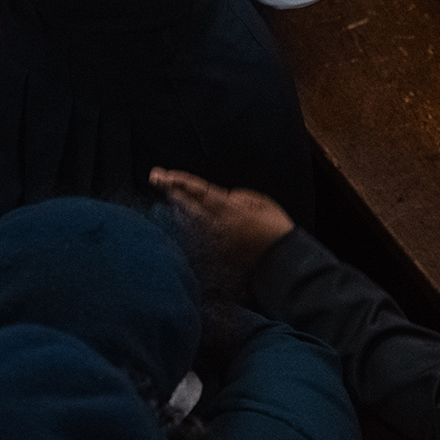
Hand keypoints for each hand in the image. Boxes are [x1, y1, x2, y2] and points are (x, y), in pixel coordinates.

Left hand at [150, 167, 295, 277]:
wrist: (283, 264)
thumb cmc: (276, 229)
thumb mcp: (262, 203)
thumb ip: (240, 196)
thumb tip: (224, 196)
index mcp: (230, 209)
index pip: (199, 191)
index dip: (180, 182)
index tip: (164, 175)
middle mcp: (218, 226)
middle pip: (187, 206)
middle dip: (171, 192)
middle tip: (156, 179)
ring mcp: (215, 243)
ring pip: (188, 224)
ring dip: (177, 210)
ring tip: (169, 197)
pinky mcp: (216, 257)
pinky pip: (197, 242)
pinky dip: (187, 231)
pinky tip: (181, 223)